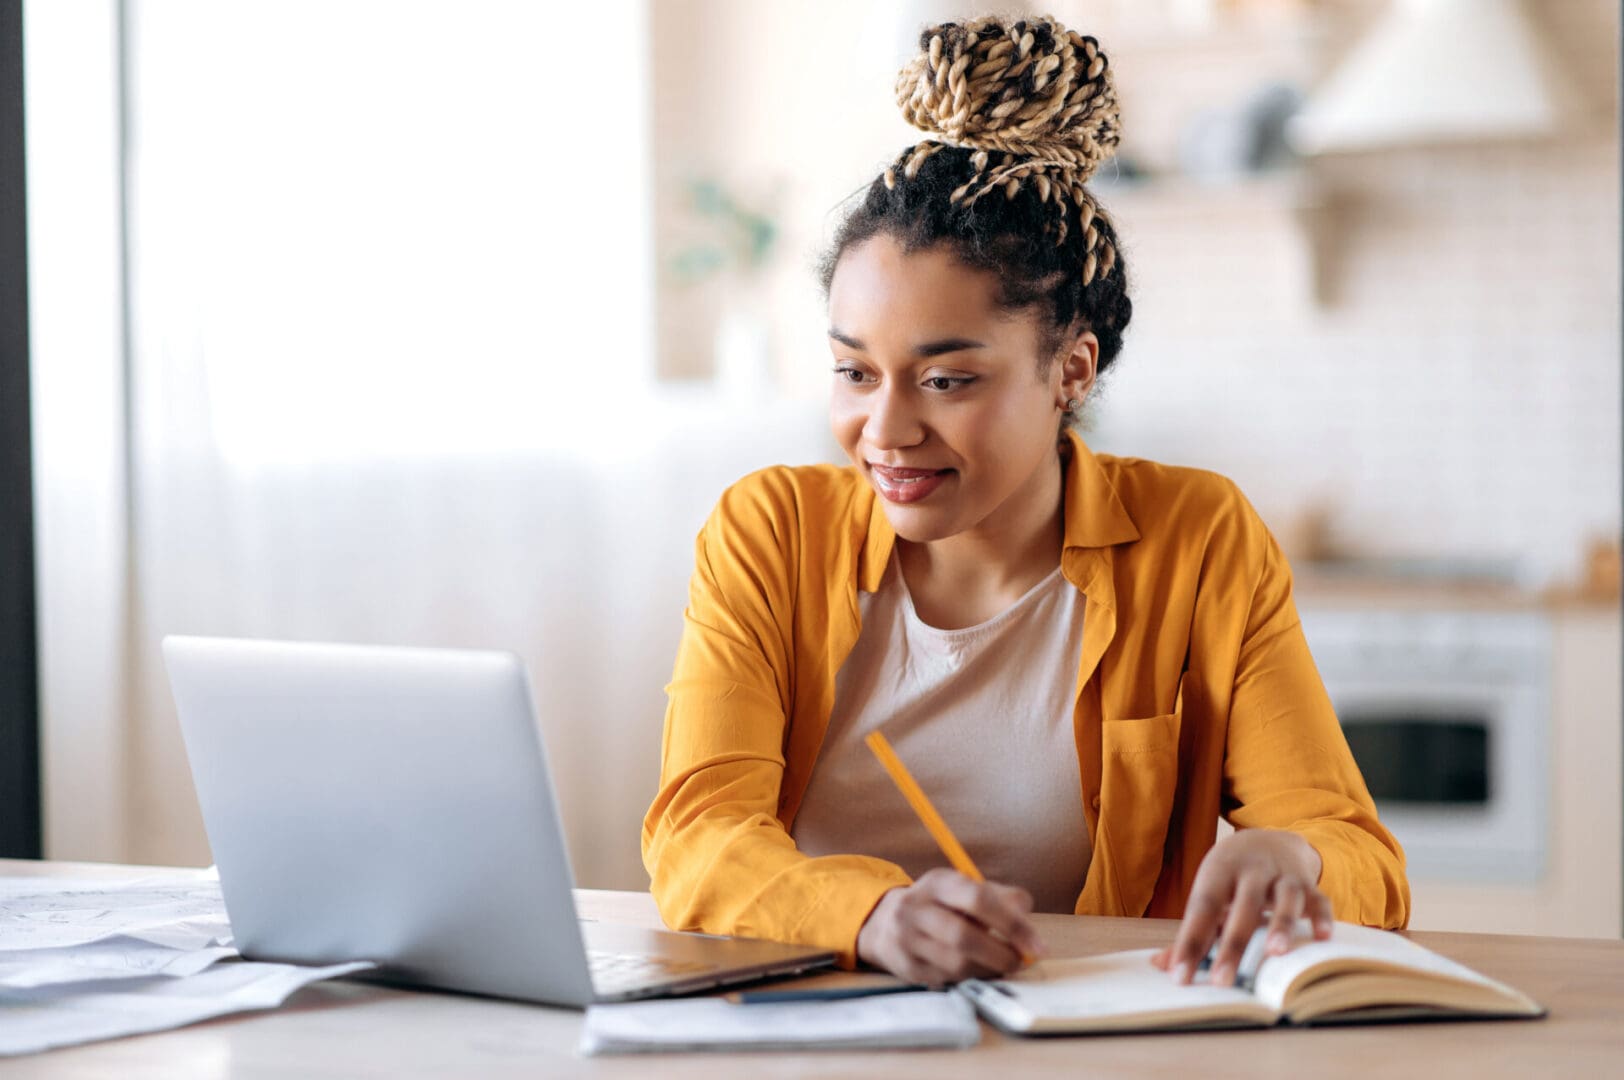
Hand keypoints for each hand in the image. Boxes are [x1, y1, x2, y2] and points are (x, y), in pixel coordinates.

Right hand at [856, 868, 1045, 986]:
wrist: (883, 922)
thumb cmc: (938, 904)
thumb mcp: (963, 888)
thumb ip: (999, 896)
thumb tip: (1025, 913)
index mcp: (938, 882)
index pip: (977, 899)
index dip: (1012, 924)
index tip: (1037, 945)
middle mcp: (917, 908)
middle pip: (964, 936)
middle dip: (1001, 954)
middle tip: (1020, 962)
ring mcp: (907, 940)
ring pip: (956, 964)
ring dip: (988, 970)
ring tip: (1001, 966)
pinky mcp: (906, 967)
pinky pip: (947, 980)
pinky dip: (971, 979)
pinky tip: (979, 972)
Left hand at [1151, 829, 1331, 985]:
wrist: (1268, 839)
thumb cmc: (1231, 876)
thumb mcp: (1210, 892)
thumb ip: (1192, 930)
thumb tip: (1161, 966)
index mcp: (1218, 872)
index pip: (1202, 909)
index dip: (1189, 942)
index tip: (1180, 976)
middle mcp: (1251, 870)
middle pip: (1242, 907)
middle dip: (1232, 945)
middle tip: (1222, 981)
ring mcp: (1283, 876)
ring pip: (1284, 898)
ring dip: (1281, 924)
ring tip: (1275, 953)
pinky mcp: (1309, 883)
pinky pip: (1319, 898)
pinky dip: (1322, 916)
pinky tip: (1322, 937)